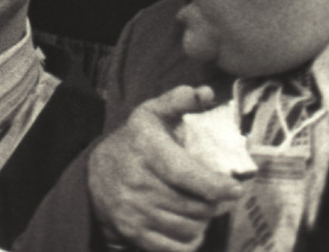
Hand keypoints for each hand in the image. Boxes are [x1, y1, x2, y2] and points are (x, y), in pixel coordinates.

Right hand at [88, 87, 243, 251]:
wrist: (93, 174)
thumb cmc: (135, 143)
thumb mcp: (151, 115)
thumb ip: (179, 102)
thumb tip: (205, 93)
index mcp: (145, 146)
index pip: (187, 174)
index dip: (216, 186)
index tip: (235, 190)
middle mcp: (135, 179)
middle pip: (196, 206)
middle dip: (216, 205)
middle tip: (218, 197)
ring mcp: (132, 209)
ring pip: (191, 228)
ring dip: (202, 222)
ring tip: (199, 208)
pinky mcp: (132, 231)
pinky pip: (177, 247)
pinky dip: (189, 240)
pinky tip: (187, 225)